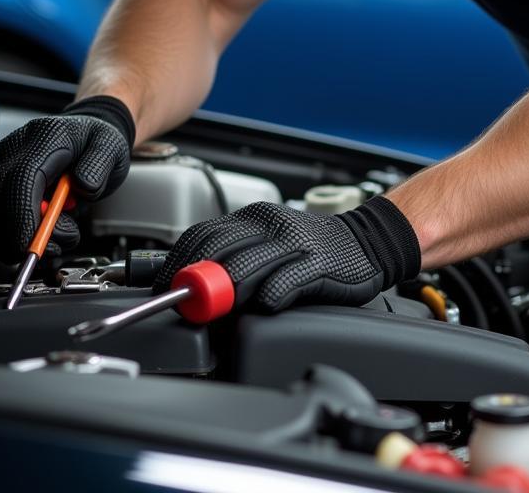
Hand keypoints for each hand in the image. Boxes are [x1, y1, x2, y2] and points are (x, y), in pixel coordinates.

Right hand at [0, 95, 134, 260]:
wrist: (87, 134)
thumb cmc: (98, 141)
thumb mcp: (112, 148)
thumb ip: (98, 165)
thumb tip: (83, 187)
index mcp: (47, 135)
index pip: (22, 177)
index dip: (23, 214)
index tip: (34, 244)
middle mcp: (17, 147)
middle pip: (1, 196)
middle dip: (25, 231)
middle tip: (59, 245)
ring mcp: (5, 163)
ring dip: (27, 232)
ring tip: (64, 230)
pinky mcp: (2, 179)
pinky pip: (3, 212)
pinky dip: (24, 228)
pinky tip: (50, 224)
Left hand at [152, 196, 421, 311]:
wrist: (366, 242)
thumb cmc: (311, 249)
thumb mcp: (268, 241)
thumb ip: (233, 255)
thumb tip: (188, 282)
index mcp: (253, 216)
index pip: (201, 234)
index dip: (176, 263)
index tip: (162, 289)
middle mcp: (270, 223)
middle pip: (217, 251)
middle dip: (194, 282)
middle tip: (183, 307)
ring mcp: (294, 242)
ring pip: (245, 267)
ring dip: (223, 293)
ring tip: (212, 312)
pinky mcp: (318, 264)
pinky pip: (285, 282)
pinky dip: (267, 297)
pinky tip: (261, 307)